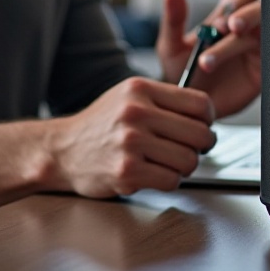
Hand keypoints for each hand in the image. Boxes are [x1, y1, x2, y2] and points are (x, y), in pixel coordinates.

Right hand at [47, 76, 215, 197]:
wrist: (62, 150)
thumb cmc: (101, 125)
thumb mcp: (129, 97)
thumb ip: (164, 100)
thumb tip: (205, 114)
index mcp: (141, 89)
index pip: (199, 103)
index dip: (208, 119)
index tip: (202, 126)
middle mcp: (136, 112)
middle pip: (200, 134)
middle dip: (200, 146)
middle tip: (189, 149)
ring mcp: (131, 142)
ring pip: (188, 160)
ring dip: (183, 166)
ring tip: (167, 162)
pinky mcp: (126, 171)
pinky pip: (171, 180)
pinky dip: (168, 181)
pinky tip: (153, 173)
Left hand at [156, 0, 260, 117]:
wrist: (186, 109)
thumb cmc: (181, 73)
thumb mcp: (171, 47)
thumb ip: (173, 19)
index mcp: (225, 18)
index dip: (237, 3)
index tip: (218, 22)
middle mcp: (245, 31)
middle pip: (261, 9)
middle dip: (248, 15)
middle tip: (231, 28)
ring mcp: (256, 51)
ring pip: (263, 34)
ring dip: (241, 42)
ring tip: (210, 60)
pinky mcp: (262, 72)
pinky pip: (269, 59)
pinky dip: (258, 59)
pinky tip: (239, 69)